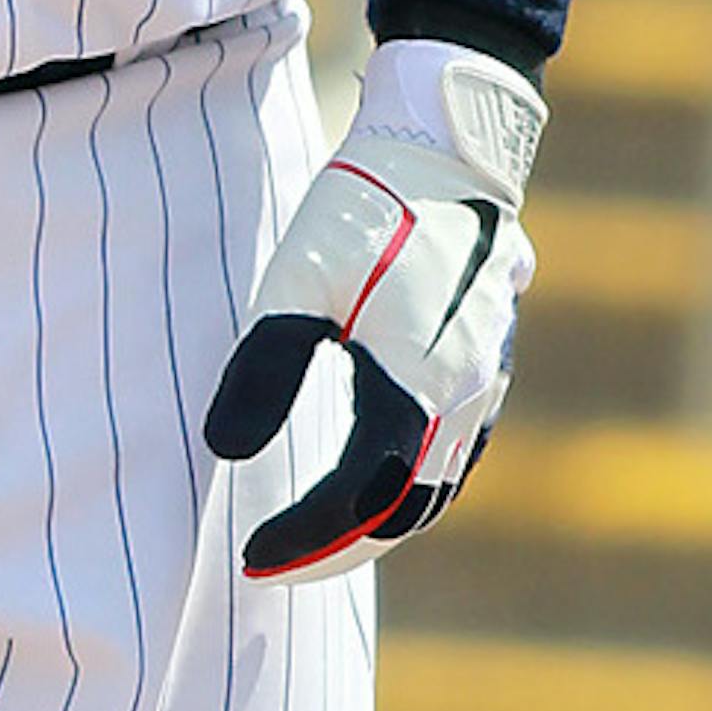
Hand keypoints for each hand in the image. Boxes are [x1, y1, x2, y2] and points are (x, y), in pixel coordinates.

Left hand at [203, 38, 543, 578]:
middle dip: (338, 548)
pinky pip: (455, 451)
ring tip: (318, 539)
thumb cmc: (365, 209)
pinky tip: (375, 480)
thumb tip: (224, 452)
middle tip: (275, 563)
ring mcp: (485, 380)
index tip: (253, 553)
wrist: (445, 148)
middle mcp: (464, 397)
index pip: (359, 500)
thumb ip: (265, 370)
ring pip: (438, 486)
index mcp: (418, 387)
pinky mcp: (487, 359)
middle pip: (406, 510)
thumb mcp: (297, 283)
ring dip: (378, 523)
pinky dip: (411, 484)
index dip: (305, 539)